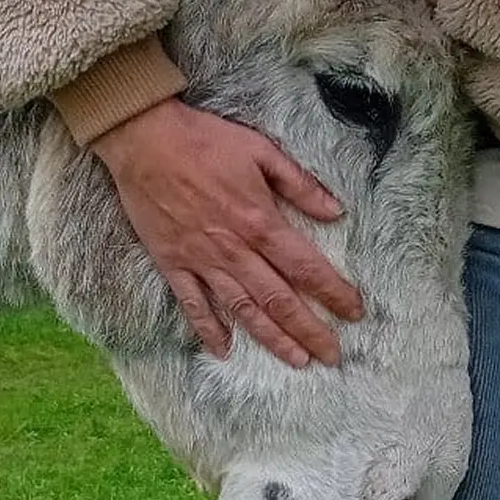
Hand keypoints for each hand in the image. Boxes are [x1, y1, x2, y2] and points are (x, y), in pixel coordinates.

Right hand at [91, 97, 363, 368]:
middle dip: (310, 330)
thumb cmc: (205, 140)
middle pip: (280, 300)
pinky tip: (224, 351)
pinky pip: (193, 304)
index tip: (355, 312)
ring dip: (272, 338)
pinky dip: (209, 330)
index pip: (307, 268)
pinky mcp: (173, 263)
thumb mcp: (261, 150)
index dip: (334, 293)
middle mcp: (235, 250)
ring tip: (297, 360)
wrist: (144, 139)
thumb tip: (336, 211)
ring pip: (243, 310)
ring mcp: (202, 260)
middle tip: (332, 355)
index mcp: (261, 222)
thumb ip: (300, 184)